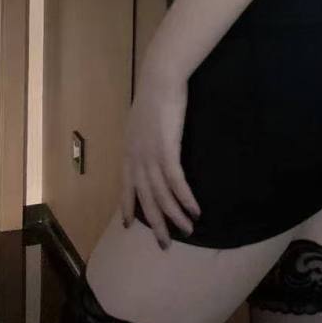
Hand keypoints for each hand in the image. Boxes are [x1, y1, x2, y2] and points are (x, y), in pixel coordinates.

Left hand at [122, 68, 200, 247]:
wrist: (160, 79)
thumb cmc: (155, 93)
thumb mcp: (143, 118)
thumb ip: (144, 134)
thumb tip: (150, 139)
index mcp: (129, 151)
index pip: (126, 187)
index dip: (128, 207)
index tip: (129, 226)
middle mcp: (136, 159)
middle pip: (146, 199)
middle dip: (156, 223)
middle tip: (165, 244)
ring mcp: (150, 156)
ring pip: (162, 195)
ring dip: (175, 215)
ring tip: (188, 230)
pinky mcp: (167, 151)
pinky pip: (176, 182)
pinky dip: (185, 199)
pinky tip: (195, 210)